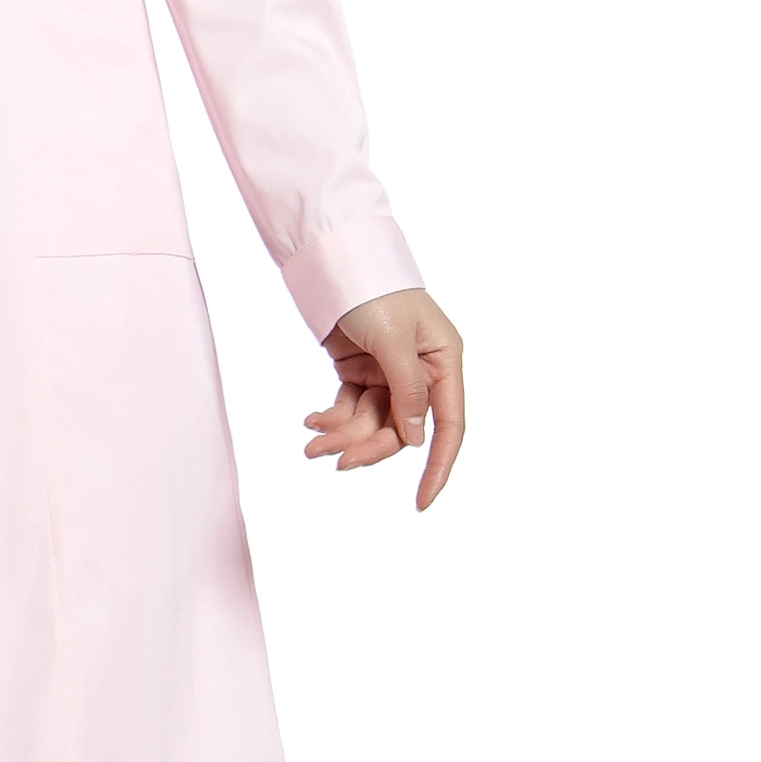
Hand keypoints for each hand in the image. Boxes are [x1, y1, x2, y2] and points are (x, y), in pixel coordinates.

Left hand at [304, 287, 465, 504]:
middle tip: (336, 460)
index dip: (439, 466)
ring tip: (312, 446)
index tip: (423, 501)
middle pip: (401, 429)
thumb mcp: (395, 339)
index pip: (449, 425)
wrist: (336, 259)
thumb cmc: (375, 290)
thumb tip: (416, 439)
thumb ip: (407, 390)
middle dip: (369, 447)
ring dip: (342, 436)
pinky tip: (311, 422)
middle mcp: (421, 371)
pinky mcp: (360, 370)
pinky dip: (331, 418)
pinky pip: (350, 408)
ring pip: (370, 422)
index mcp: (444, 361)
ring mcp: (389, 373)